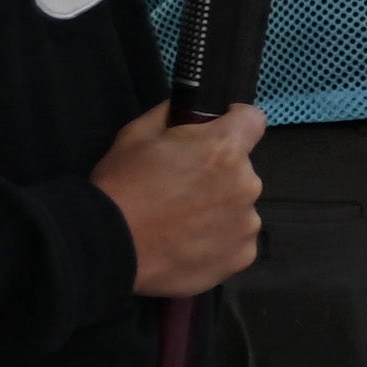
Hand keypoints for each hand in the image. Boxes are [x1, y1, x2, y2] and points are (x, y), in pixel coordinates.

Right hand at [99, 102, 266, 296]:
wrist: (113, 245)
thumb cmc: (123, 184)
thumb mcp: (138, 134)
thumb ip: (173, 115)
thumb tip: (190, 111)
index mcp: (224, 148)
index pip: (253, 119)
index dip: (235, 120)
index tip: (218, 130)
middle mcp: (247, 184)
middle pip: (242, 168)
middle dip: (219, 170)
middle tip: (183, 185)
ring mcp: (248, 223)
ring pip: (240, 205)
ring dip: (220, 207)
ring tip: (183, 220)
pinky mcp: (244, 255)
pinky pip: (237, 238)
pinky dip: (219, 238)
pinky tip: (190, 242)